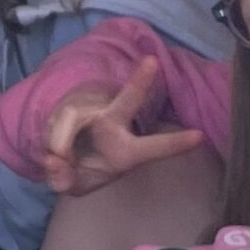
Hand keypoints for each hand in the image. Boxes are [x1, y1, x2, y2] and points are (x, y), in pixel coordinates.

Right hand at [34, 57, 205, 196]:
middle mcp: (112, 124)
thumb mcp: (77, 186)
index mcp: (126, 151)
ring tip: (57, 165)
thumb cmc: (82, 171)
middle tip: (152, 62)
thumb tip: (57, 162)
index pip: (152, 146)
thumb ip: (68, 180)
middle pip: (127, 102)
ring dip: (59, 144)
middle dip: (139, 84)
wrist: (60, 156)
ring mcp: (89, 111)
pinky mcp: (66, 109)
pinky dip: (50, 146)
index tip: (199, 136)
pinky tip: (52, 159)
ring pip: (71, 118)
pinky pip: (53, 126)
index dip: (173, 143)